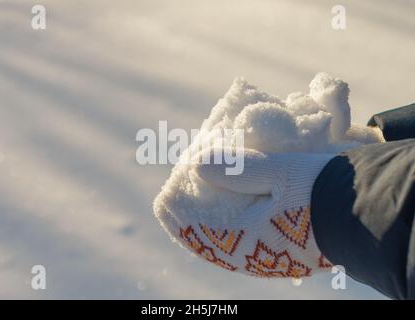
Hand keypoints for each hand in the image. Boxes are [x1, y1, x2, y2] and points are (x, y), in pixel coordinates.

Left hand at [154, 148, 335, 277]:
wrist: (363, 215)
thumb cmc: (319, 189)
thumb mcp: (278, 171)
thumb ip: (237, 168)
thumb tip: (196, 164)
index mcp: (241, 236)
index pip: (189, 227)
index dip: (175, 205)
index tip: (170, 187)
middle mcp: (247, 255)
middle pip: (200, 239)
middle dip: (187, 214)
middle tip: (179, 194)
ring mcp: (262, 260)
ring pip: (218, 246)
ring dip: (205, 223)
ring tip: (197, 203)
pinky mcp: (276, 257)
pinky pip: (238, 247)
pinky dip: (225, 230)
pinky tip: (226, 216)